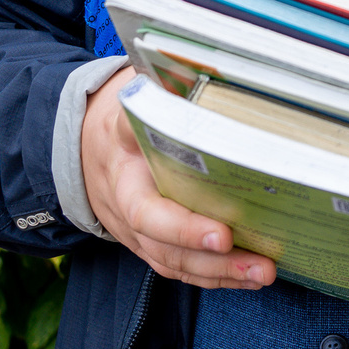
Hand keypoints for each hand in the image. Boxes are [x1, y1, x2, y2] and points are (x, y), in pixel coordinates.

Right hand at [80, 70, 275, 288]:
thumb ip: (158, 89)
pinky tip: (248, 275)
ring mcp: (134, 231)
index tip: (222, 232)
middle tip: (257, 260)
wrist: (84, 144)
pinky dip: (214, 276)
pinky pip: (179, 268)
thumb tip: (194, 71)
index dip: (183, 226)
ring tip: (263, 272)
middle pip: (164, 244)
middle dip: (209, 257)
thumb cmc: (118, 115)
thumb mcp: (130, 94)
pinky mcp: (149, 243)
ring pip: (172, 262)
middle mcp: (126, 206)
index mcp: (122, 170)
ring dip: (220, 273)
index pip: (145, 207)